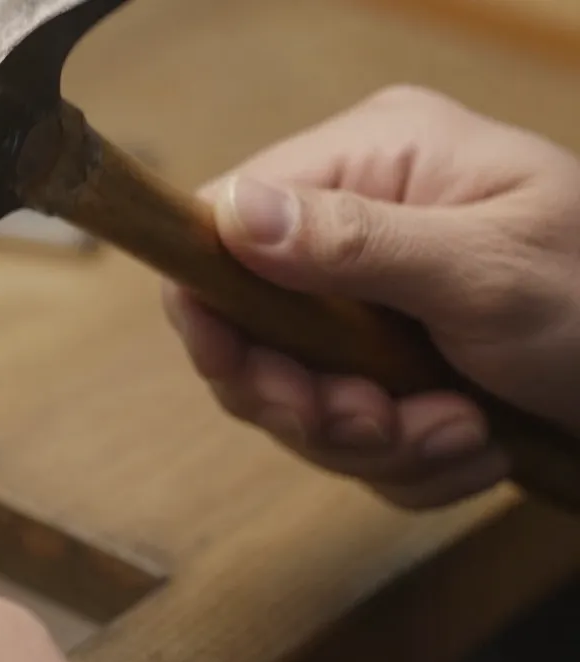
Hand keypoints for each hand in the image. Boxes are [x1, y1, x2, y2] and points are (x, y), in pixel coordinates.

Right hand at [162, 84, 579, 509]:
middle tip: (380, 426)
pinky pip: (350, 433)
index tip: (248, 377)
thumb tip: (232, 214)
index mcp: (374, 160)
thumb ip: (357, 242)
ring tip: (462, 434)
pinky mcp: (391, 363)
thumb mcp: (489, 271)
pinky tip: (478, 447)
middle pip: (247, 327)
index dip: (212, 307)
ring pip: (297, 395)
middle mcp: (356, 223)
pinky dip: (409, 461)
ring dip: (373, 440)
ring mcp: (371, 299)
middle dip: (310, 399)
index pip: (225, 222)